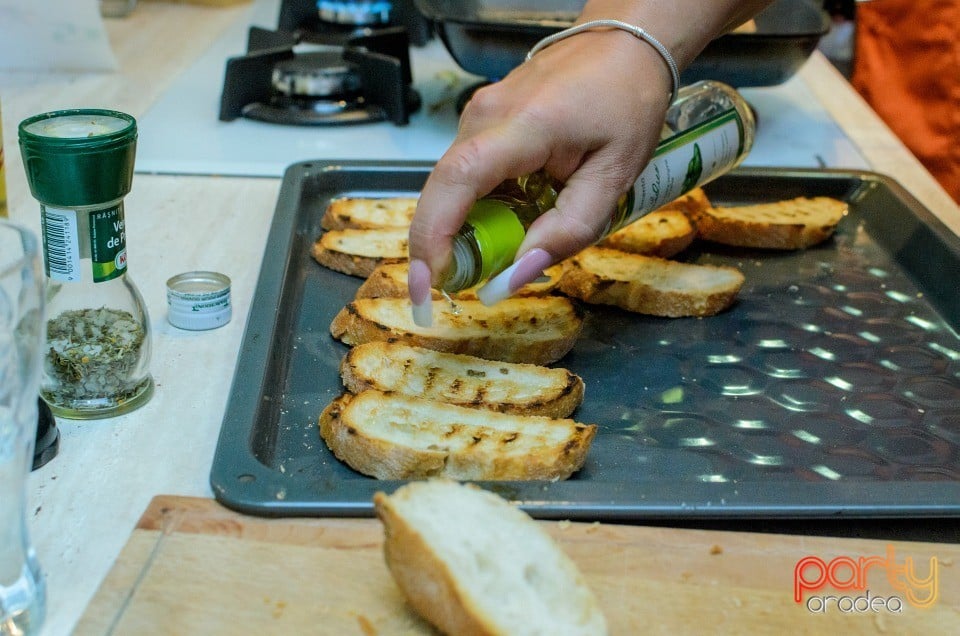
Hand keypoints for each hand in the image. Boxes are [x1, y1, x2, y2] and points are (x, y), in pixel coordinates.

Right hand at [408, 27, 672, 313]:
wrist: (622, 47)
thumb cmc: (626, 104)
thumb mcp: (614, 177)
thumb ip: (567, 229)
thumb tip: (516, 275)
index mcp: (524, 125)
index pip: (459, 180)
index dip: (434, 235)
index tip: (430, 282)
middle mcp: (485, 116)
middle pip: (442, 191)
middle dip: (436, 248)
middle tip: (446, 295)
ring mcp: (477, 117)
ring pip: (449, 187)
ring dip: (457, 231)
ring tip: (484, 265)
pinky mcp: (480, 124)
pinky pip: (464, 176)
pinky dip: (472, 210)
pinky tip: (498, 229)